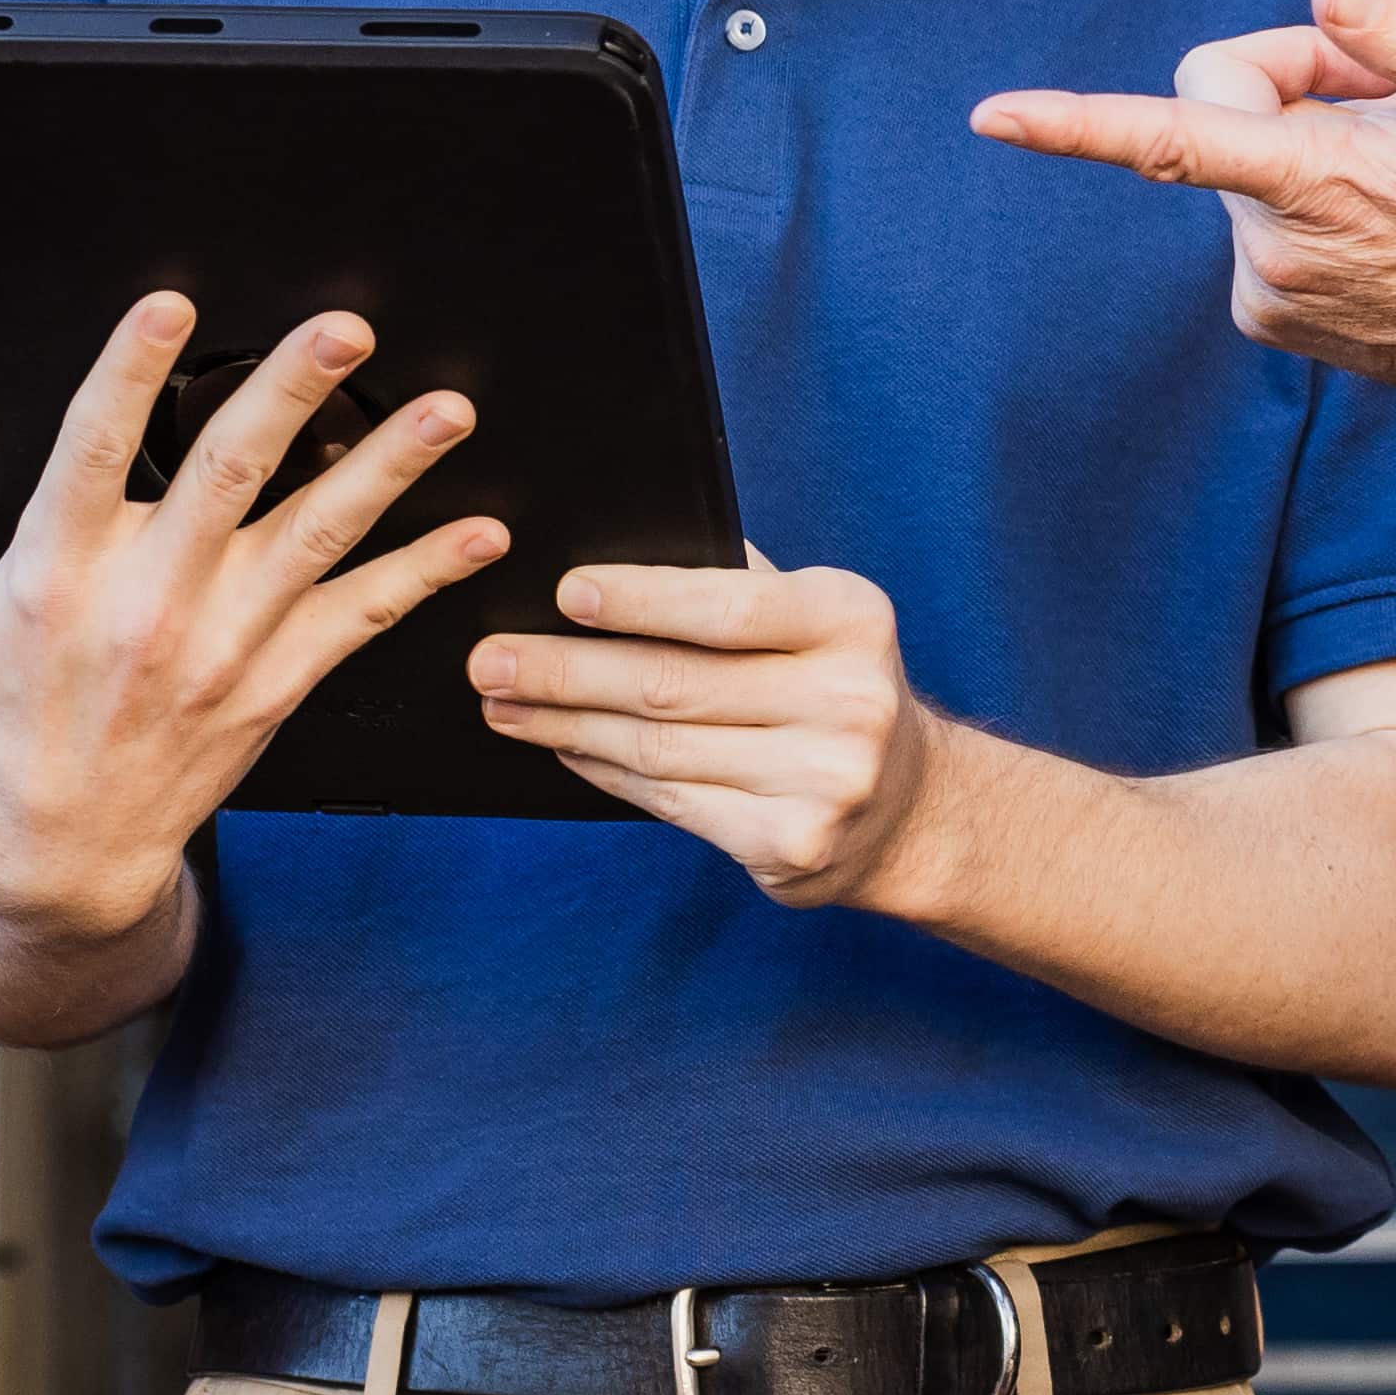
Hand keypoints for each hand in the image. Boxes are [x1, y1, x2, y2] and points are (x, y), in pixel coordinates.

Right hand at [0, 294, 516, 948]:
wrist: (52, 857)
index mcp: (55, 573)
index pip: (93, 451)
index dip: (131, 373)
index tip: (172, 304)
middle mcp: (148, 604)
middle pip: (231, 476)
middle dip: (294, 394)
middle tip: (344, 330)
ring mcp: (221, 647)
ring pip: (317, 538)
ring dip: (389, 469)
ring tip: (445, 411)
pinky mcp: (272, 685)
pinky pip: (360, 619)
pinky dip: (423, 574)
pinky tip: (475, 531)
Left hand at [468, 558, 961, 905]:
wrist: (907, 807)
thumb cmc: (830, 686)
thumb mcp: (813, 618)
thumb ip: (736, 585)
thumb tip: (605, 550)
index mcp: (853, 618)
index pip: (729, 607)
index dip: (641, 600)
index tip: (563, 592)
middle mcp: (850, 700)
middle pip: (676, 684)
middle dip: (567, 671)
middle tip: (488, 660)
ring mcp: (826, 781)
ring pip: (660, 747)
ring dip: (565, 724)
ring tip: (503, 703)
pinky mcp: (792, 844)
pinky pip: (671, 800)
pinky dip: (604, 770)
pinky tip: (562, 745)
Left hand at [971, 0, 1395, 432]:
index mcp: (1320, 182)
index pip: (1168, 137)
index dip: (1072, 121)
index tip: (991, 116)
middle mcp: (1276, 249)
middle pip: (1222, 106)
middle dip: (1291, 77)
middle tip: (1392, 97)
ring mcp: (1271, 295)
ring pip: (1240, 163)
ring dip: (1305, 140)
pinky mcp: (1275, 320)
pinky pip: (1257, 217)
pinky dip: (1307, 196)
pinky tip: (1391, 217)